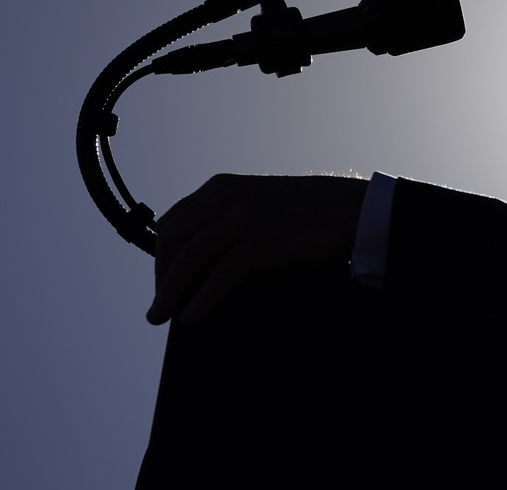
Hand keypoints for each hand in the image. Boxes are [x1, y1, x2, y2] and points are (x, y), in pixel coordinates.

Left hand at [146, 173, 368, 325]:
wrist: (347, 208)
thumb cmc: (307, 212)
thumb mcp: (257, 204)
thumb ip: (230, 220)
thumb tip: (203, 263)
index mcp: (221, 188)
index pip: (172, 222)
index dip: (161, 255)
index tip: (163, 279)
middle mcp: (224, 200)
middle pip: (173, 240)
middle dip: (161, 275)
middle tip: (160, 304)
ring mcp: (242, 220)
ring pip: (189, 259)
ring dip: (168, 292)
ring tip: (160, 317)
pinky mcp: (260, 243)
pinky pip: (219, 275)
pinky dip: (201, 299)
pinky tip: (193, 316)